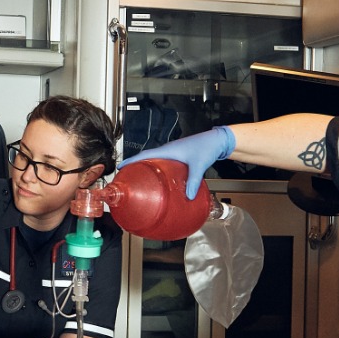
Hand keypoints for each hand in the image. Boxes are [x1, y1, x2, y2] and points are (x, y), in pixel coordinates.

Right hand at [118, 126, 235, 198]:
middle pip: (147, 158)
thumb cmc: (207, 146)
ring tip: (141, 180)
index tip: (120, 167)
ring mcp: (173, 153)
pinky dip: (158, 170)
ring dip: (147, 168)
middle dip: (136, 166)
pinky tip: (162, 181)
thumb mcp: (198, 165)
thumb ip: (193, 181)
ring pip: (156, 161)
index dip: (132, 161)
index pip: (145, 154)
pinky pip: (164, 164)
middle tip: (127, 176)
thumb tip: (188, 196)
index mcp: (168, 150)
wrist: (217, 140)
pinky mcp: (179, 157)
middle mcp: (168, 150)